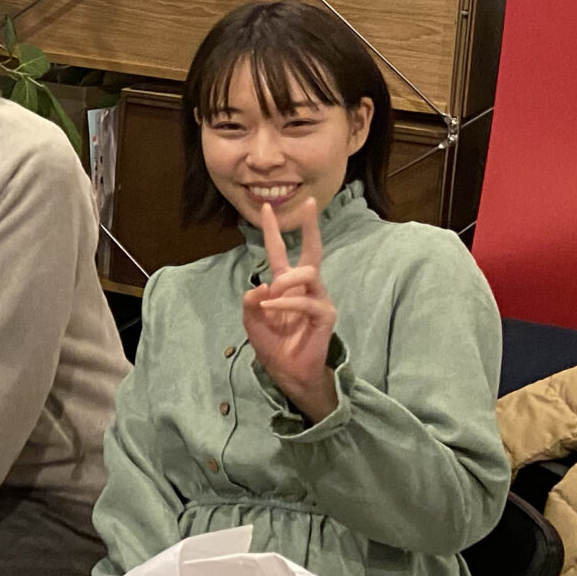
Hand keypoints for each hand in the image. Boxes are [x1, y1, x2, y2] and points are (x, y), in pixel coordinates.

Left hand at [243, 195, 339, 421]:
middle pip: (312, 251)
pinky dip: (286, 303)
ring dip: (286, 281)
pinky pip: (306, 302)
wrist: (287, 371)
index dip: (273, 230)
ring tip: (271, 295)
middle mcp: (305, 288)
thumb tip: (262, 285)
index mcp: (285, 285)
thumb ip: (251, 300)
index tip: (266, 208)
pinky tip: (272, 306)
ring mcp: (318, 299)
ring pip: (308, 273)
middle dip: (310, 226)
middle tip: (309, 203)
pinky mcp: (325, 315)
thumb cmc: (273, 344)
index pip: (280, 251)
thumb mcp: (251, 319)